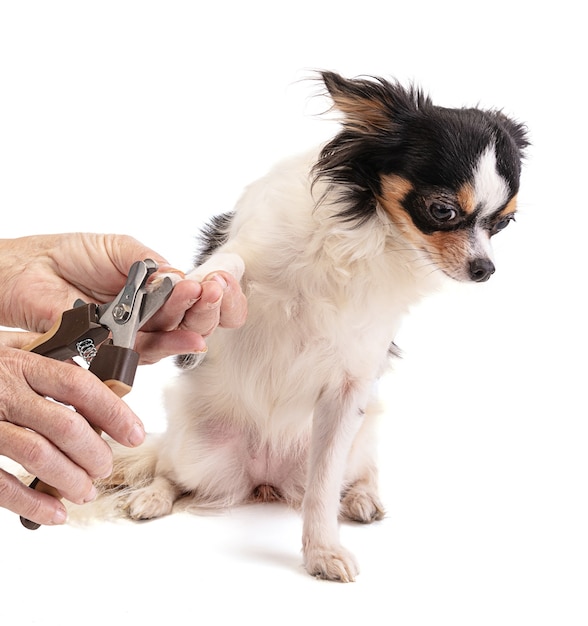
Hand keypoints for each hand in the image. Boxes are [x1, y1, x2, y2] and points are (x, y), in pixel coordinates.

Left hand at [0, 233, 246, 363]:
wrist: (26, 270)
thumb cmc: (69, 254)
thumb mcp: (121, 248)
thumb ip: (152, 265)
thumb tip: (182, 278)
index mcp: (156, 288)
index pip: (195, 295)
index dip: (214, 292)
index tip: (221, 281)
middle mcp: (150, 315)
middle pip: (192, 321)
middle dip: (208, 308)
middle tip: (213, 290)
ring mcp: (134, 334)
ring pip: (175, 339)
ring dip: (193, 322)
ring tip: (202, 300)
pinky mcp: (113, 352)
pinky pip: (146, 354)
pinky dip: (170, 345)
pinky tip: (191, 337)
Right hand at [0, 337, 145, 525]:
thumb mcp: (10, 351)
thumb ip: (46, 361)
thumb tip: (96, 375)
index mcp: (21, 364)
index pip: (79, 385)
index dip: (113, 410)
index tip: (134, 432)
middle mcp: (3, 390)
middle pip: (63, 424)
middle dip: (93, 451)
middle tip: (105, 466)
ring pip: (36, 455)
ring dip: (69, 478)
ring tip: (86, 489)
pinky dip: (31, 502)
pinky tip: (53, 512)